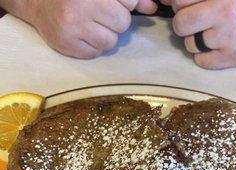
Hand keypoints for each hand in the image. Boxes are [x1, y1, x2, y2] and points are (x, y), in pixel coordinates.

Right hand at [15, 0, 156, 57]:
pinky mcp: (66, 43)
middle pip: (122, 23)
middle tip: (100, 14)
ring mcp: (72, 25)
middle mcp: (82, 4)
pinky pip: (95, 53)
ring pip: (111, 42)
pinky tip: (82, 34)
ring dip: (106, 36)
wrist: (39, 1)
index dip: (125, 3)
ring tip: (91, 25)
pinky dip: (92, 47)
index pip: (130, 1)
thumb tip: (152, 8)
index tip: (113, 2)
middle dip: (116, 20)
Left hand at [160, 0, 235, 68]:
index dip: (180, 5)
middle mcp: (223, 12)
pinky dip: (204, 56)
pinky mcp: (230, 56)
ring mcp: (226, 37)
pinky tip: (217, 47)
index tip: (188, 7)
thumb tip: (165, 0)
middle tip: (199, 21)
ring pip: (189, 44)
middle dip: (185, 23)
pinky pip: (200, 61)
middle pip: (180, 24)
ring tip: (212, 34)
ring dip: (195, 40)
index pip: (179, 1)